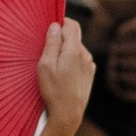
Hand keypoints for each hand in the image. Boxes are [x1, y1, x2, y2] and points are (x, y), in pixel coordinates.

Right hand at [36, 16, 92, 135]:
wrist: (69, 113)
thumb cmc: (54, 90)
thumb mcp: (45, 65)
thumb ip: (51, 43)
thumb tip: (55, 26)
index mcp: (74, 50)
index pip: (71, 24)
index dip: (60, 23)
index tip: (50, 30)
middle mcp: (85, 54)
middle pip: (74, 35)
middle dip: (61, 37)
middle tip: (48, 51)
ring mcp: (89, 64)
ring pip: (77, 47)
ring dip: (66, 50)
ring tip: (55, 66)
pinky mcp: (90, 72)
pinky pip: (80, 59)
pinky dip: (71, 60)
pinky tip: (63, 73)